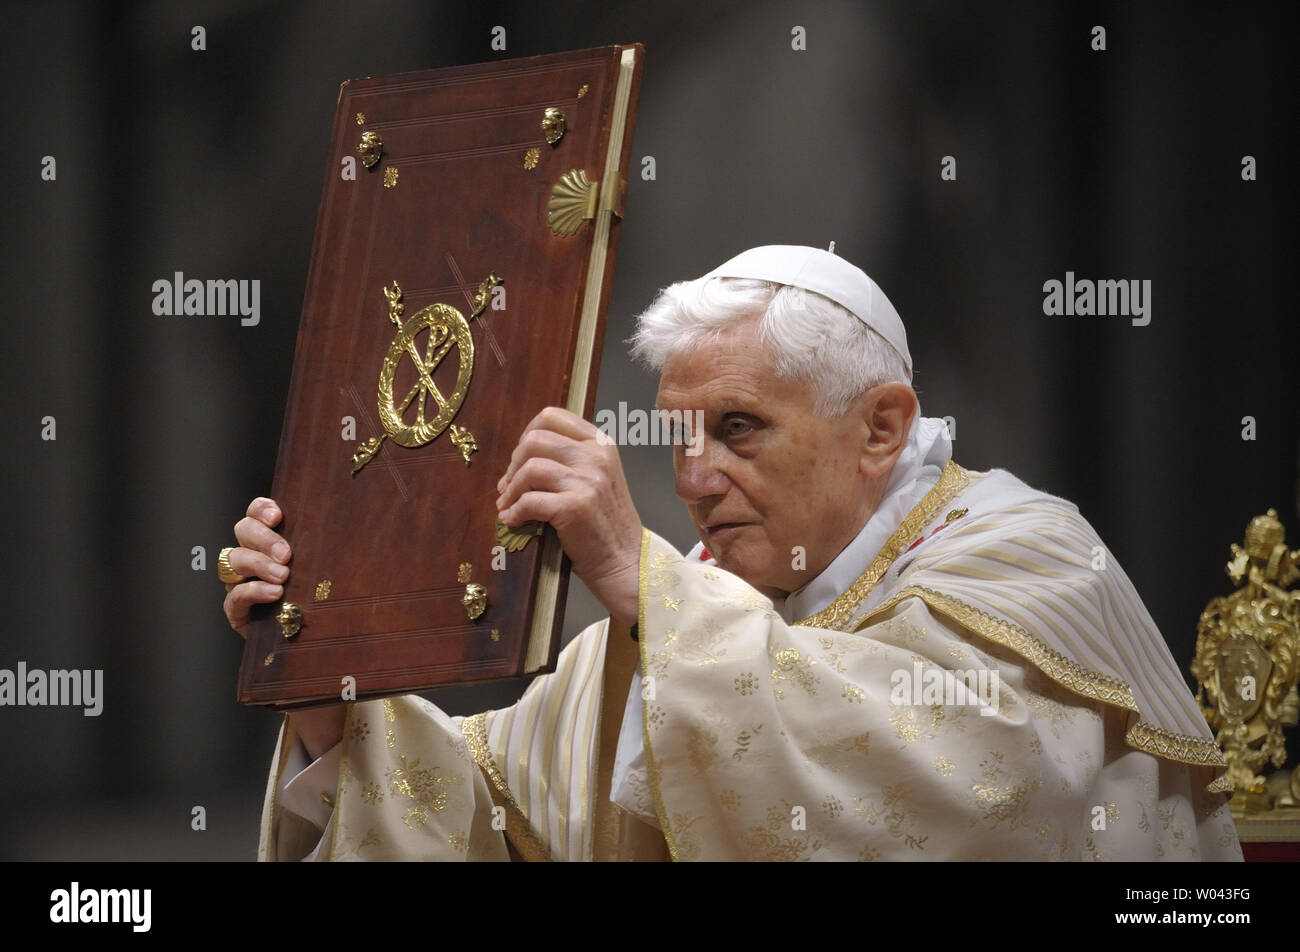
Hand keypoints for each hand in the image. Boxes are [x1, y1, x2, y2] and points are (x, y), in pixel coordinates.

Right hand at [223, 497, 343, 760]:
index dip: (263, 507)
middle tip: (288, 553)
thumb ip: (365, 553)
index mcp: (282, 541)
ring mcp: (247, 586)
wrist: (329, 661)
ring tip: (284, 575)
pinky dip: (250, 593)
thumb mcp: (354, 577)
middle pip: (242, 531)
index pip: (259, 513)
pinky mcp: (241, 616)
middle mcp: (259, 560)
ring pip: (232, 560)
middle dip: (262, 537)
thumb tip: (415, 533)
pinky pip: (233, 598)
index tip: (280, 512)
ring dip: (257, 563)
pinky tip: (274, 595)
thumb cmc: (346, 611)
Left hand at [496, 407, 641, 625]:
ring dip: (510, 489)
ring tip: (508, 504)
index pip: (552, 416)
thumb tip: (521, 455)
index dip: (527, 434)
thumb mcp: (598, 477)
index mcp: (601, 443)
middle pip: (535, 440)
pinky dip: (514, 512)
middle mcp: (596, 456)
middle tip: (509, 486)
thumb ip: (570, 458)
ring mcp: (587, 481)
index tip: (521, 458)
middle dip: (514, 464)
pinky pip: (528, 501)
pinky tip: (513, 520)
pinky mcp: (574, 507)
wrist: (626, 560)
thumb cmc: (607, 522)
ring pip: (529, 468)